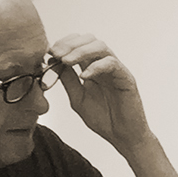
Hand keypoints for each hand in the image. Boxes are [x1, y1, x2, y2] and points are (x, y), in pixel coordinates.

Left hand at [49, 33, 151, 149]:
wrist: (122, 137)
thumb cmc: (104, 119)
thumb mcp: (77, 98)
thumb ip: (68, 81)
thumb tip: (53, 64)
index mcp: (92, 68)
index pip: (79, 44)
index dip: (64, 44)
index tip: (50, 53)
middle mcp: (104, 65)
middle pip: (89, 39)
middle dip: (70, 44)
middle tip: (57, 54)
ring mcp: (116, 70)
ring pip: (100, 47)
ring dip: (81, 51)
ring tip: (67, 61)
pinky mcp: (126, 78)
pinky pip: (111, 63)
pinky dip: (96, 67)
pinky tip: (84, 76)